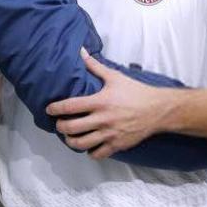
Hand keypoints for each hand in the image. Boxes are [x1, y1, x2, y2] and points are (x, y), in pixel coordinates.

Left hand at [46, 50, 169, 159]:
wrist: (158, 110)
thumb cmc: (136, 92)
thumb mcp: (115, 76)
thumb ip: (95, 66)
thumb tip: (81, 51)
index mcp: (100, 102)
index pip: (70, 107)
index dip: (55, 109)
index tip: (49, 109)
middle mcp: (102, 119)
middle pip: (71, 128)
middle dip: (60, 127)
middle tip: (59, 124)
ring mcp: (109, 134)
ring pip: (81, 144)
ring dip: (71, 141)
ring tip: (69, 136)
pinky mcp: (117, 145)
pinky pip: (97, 154)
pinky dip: (89, 152)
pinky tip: (88, 146)